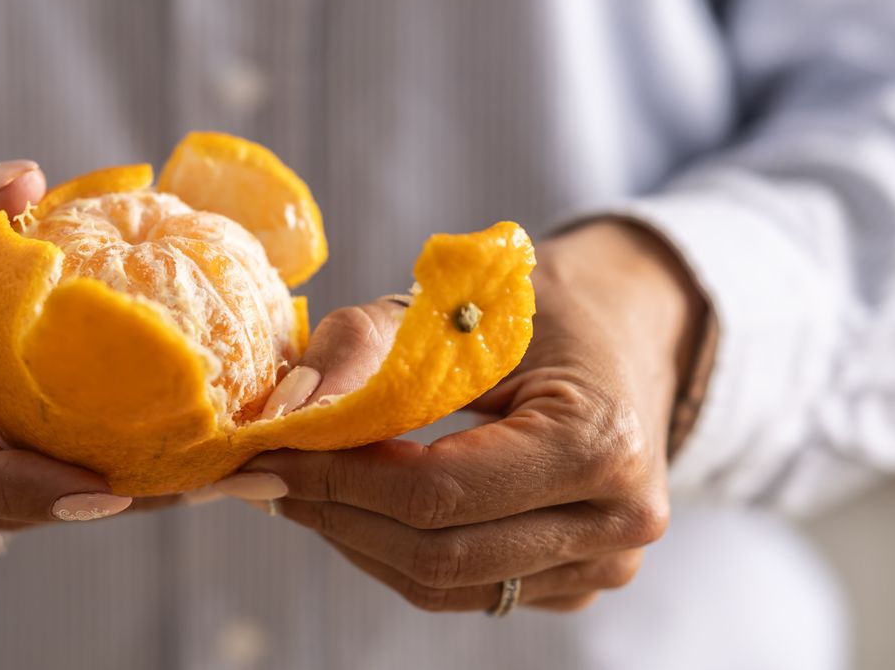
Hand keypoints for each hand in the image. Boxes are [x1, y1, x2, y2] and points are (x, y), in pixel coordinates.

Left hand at [223, 220, 705, 611]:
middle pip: (436, 553)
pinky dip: (394, 551)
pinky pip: (462, 589)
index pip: (439, 491)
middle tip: (269, 476)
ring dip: (356, 539)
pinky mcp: (574, 585)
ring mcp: (601, 566)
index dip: (339, 479)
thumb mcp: (454, 306)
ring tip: (302, 488)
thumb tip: (287, 410)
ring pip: (441, 584)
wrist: (625, 332)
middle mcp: (617, 521)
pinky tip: (357, 507)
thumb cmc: (539, 311)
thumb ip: (364, 347)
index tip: (269, 454)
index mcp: (600, 443)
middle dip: (336, 514)